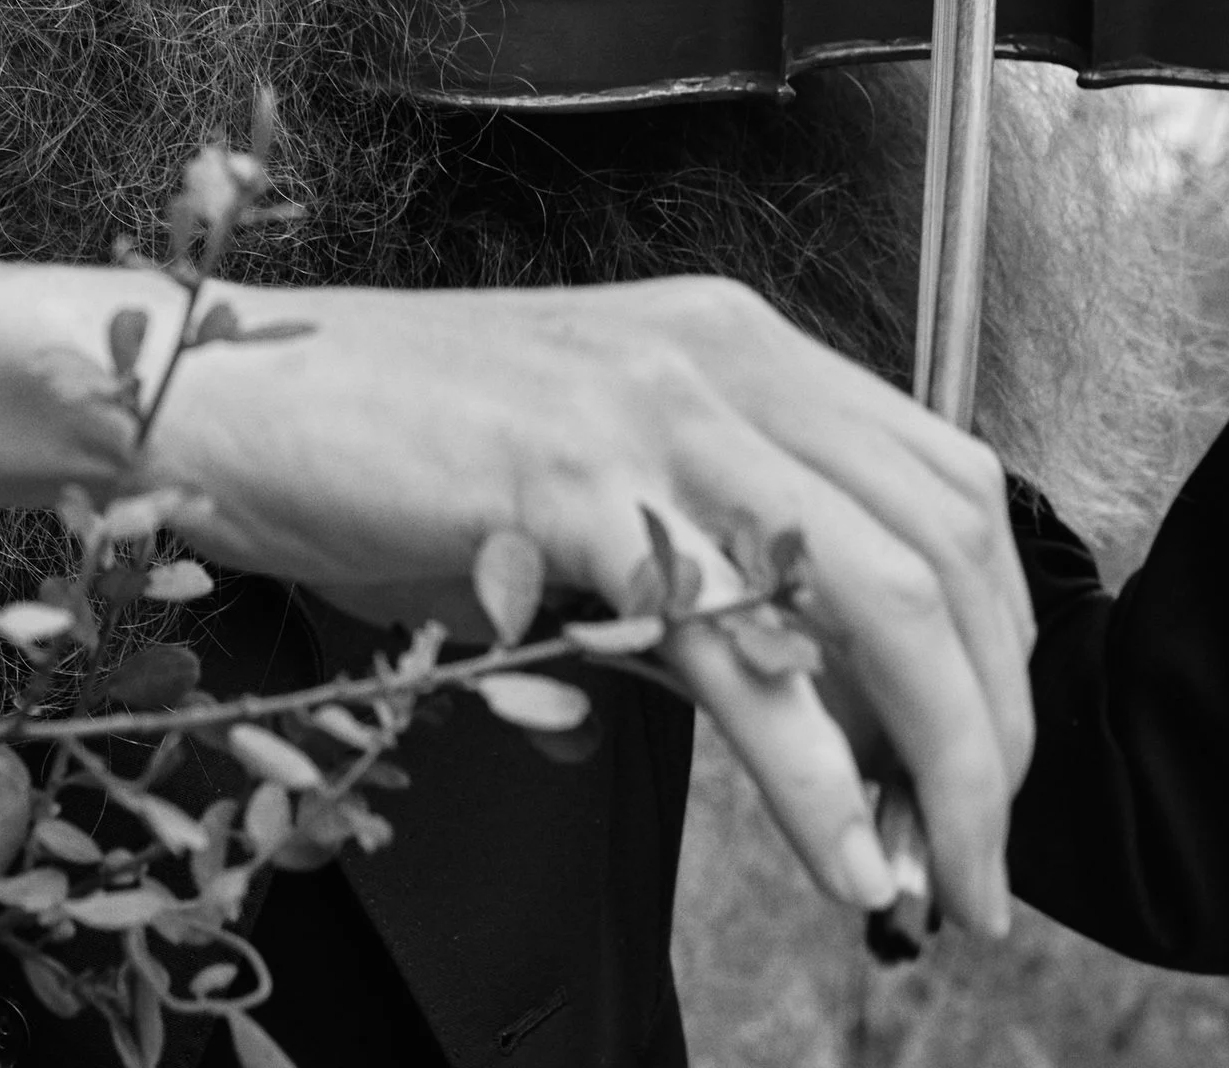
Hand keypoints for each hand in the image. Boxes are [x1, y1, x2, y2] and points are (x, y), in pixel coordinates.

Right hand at [134, 273, 1033, 936]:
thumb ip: (706, 589)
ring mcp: (650, 412)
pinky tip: (842, 859)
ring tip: (943, 880)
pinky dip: (814, 776)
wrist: (230, 399)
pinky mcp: (573, 486)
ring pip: (877, 590)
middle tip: (985, 854)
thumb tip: (820, 731)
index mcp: (735, 348)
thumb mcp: (584, 502)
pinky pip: (738, 651)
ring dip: (942, 759)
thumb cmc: (389, 452)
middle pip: (945, 541)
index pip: (945, 483)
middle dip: (993, 722)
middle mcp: (719, 360)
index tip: (986, 761)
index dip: (998, 637)